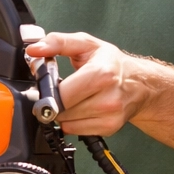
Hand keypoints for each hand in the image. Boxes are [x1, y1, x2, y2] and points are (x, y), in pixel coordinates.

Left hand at [25, 31, 152, 135]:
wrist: (138, 82)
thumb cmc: (111, 62)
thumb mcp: (85, 44)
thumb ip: (57, 42)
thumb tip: (35, 49)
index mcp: (101, 74)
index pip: (61, 94)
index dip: (47, 90)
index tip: (47, 84)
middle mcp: (108, 98)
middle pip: (62, 111)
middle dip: (53, 101)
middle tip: (60, 90)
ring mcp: (110, 116)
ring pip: (66, 123)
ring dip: (62, 113)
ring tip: (73, 98)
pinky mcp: (109, 128)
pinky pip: (75, 130)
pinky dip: (72, 121)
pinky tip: (80, 109)